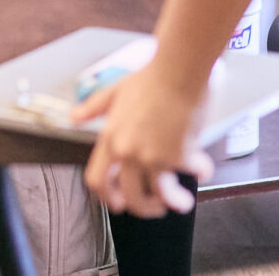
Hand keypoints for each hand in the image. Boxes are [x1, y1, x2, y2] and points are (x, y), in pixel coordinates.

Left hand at [81, 64, 211, 217]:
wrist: (177, 71)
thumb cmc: (150, 79)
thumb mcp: (114, 92)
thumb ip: (93, 108)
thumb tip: (75, 116)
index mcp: (110, 138)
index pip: (97, 180)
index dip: (107, 197)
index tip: (118, 204)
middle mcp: (128, 151)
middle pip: (129, 196)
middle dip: (143, 207)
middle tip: (155, 206)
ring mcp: (153, 156)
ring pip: (160, 195)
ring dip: (172, 201)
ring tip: (182, 200)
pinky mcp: (178, 155)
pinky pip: (191, 174)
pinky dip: (199, 173)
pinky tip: (203, 169)